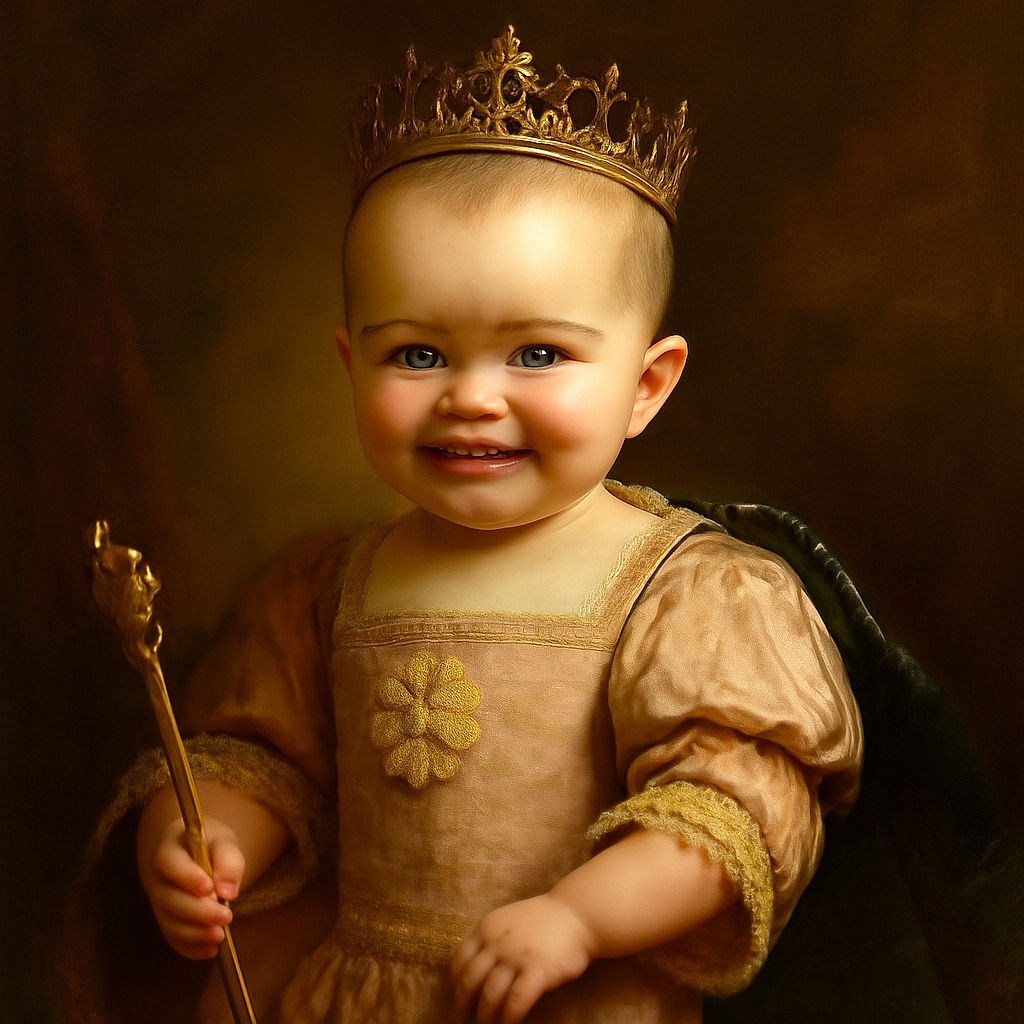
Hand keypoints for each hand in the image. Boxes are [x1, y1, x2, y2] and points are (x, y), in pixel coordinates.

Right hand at [137, 814, 243, 959]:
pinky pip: (173, 938)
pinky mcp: (166, 922)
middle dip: (198, 911)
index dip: (187, 877)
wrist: (194, 855)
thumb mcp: (224, 843)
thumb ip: (228, 861)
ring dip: (194, 933)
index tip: (209, 888)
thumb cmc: (210, 846)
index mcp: (169, 850)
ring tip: (220, 936)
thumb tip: (228, 893)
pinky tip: (210, 949)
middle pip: (169, 899)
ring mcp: (158, 903)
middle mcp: (158, 879)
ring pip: (169, 922)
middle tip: (226, 917)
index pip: (170, 863)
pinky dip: (190, 947)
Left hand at [450, 894, 595, 1023]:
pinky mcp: (537, 971)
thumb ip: (491, 937)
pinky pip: (515, 1002)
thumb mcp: (508, 919)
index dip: (454, 981)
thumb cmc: (544, 919)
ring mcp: (516, 957)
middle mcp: (496, 942)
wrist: (577, 913)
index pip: (459, 959)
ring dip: (484, 1016)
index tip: (455, 995)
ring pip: (489, 995)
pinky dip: (509, 1018)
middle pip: (469, 980)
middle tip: (463, 1018)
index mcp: (487, 928)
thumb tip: (472, 963)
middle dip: (463, 1003)